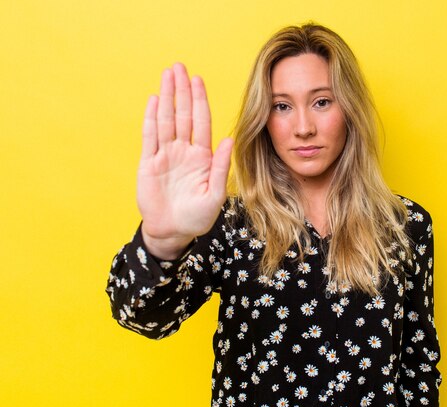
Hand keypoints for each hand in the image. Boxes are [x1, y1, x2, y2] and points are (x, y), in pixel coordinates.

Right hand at [137, 63, 233, 258]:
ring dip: (166, 97)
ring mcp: (166, 155)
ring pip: (166, 120)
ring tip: (166, 75)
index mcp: (202, 157)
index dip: (199, 100)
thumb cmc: (197, 217)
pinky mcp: (148, 163)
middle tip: (179, 66)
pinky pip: (150, 136)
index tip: (198, 80)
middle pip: (182, 114)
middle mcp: (184, 151)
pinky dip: (151, 118)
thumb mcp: (215, 194)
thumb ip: (221, 167)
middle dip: (181, 90)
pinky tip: (154, 100)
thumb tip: (230, 140)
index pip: (201, 122)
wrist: (173, 232)